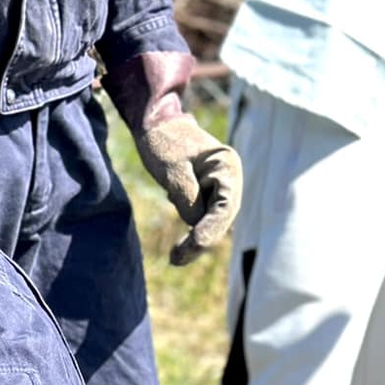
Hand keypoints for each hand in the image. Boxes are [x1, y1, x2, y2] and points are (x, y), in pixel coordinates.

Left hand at [135, 114, 241, 266]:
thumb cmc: (163, 143)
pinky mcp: (206, 191)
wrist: (155, 125)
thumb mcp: (172, 171)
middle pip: (222, 216)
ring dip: (197, 239)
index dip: (211, 229)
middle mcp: (229, 176)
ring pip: (213, 219)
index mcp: (227, 166)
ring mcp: (219, 185)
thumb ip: (187, 197)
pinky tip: (179, 245)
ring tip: (176, 257)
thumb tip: (196, 222)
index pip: (226, 205)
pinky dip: (193, 229)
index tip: (194, 245)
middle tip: (177, 259)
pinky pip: (204, 215)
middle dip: (202, 240)